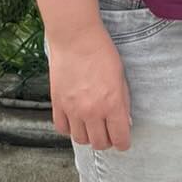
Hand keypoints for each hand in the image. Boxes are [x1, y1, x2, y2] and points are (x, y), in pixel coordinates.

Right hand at [46, 25, 133, 151]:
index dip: (123, 142)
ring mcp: (72, 109)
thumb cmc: (101, 52)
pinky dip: (70, 128)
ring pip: (80, 139)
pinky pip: (62, 129)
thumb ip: (123, 103)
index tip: (123, 140)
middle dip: (107, 141)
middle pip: (99, 144)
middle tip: (108, 132)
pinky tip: (75, 119)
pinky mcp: (57, 104)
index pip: (119, 139)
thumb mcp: (121, 77)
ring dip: (88, 135)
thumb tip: (124, 122)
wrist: (76, 37)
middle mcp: (92, 111)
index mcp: (112, 104)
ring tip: (92, 125)